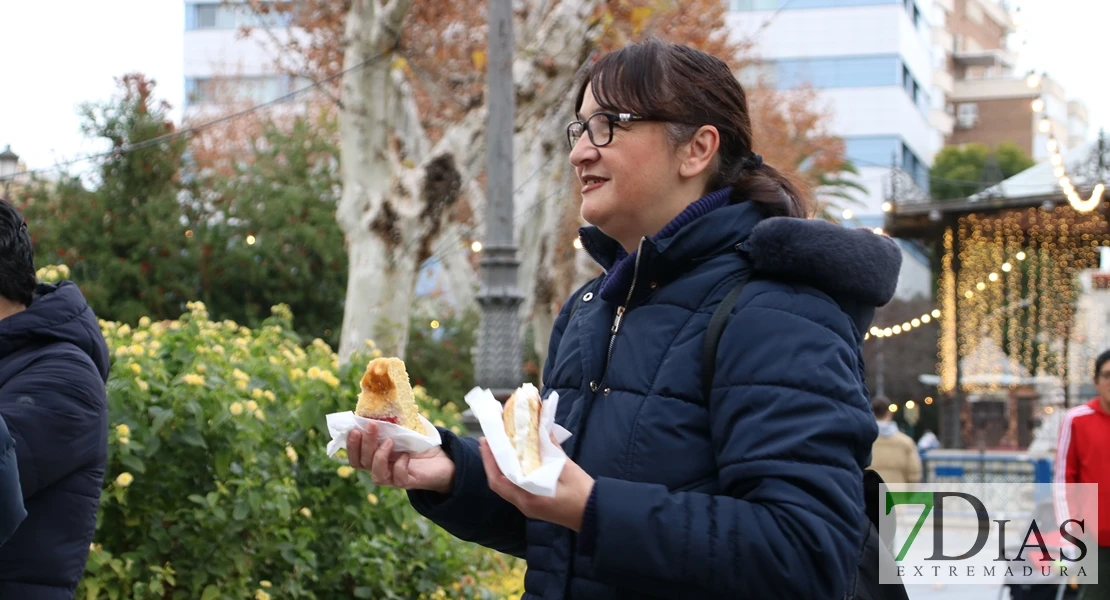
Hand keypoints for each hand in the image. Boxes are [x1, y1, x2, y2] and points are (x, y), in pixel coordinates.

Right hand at [347, 422, 454, 493]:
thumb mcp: (406, 429)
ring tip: (390, 441)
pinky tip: (407, 455)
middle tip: (373, 425)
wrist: (444, 461)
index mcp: (376, 457)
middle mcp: (381, 468)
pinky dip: (400, 466)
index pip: (355, 456)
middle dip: (365, 443)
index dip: (351, 445)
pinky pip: (398, 478)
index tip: (354, 428)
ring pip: (376, 475)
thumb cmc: (421, 444)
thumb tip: (386, 399)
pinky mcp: (407, 482)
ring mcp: (393, 478)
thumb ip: (394, 420)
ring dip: (379, 457)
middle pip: (362, 463)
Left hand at [478, 435, 594, 530]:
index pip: (499, 481)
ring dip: (501, 466)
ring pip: (507, 485)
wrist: (595, 515)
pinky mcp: (536, 503)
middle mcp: (524, 504)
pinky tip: (516, 459)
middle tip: (489, 440)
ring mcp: (529, 506)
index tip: (485, 441)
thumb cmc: (582, 494)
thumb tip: (541, 427)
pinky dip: (512, 472)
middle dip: (492, 461)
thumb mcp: (566, 468)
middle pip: (499, 483)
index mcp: (528, 499)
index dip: (489, 460)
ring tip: (500, 446)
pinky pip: (517, 486)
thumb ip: (551, 448)